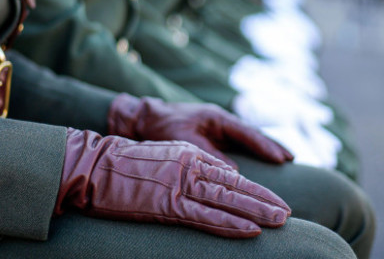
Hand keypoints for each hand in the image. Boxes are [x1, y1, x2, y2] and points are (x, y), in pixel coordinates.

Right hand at [55, 129, 290, 237]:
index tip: (273, 199)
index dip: (254, 189)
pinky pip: (205, 216)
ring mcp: (180, 184)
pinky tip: (250, 229)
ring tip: (280, 221)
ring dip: (256, 211)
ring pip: (227, 199)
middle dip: (264, 200)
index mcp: (190, 154)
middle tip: (287, 212)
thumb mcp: (164, 156)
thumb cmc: (124, 163)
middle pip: (235, 185)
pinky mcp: (168, 203)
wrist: (95, 164)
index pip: (230, 174)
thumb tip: (215, 178)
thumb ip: (190, 165)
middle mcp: (191, 166)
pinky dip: (230, 223)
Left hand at [108, 94, 292, 167]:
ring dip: (265, 148)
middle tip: (292, 157)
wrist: (145, 118)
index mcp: (217, 117)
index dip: (265, 146)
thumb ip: (208, 154)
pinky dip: (252, 150)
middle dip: (272, 145)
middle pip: (252, 134)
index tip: (282, 158)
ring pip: (247, 138)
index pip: (247, 133)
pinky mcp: (213, 135)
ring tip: (286, 158)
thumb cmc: (163, 126)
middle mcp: (221, 121)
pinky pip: (238, 144)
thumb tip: (233, 171)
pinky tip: (261, 159)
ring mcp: (218, 128)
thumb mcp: (184, 140)